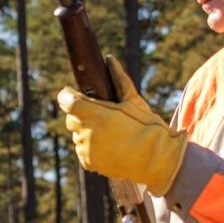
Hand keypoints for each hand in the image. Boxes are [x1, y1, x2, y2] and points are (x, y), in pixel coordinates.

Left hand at [58, 55, 186, 194]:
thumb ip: (118, 79)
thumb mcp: (134, 101)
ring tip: (110, 133)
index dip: (68, 96)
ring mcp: (86, 150)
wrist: (156, 159)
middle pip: (71, 119)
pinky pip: (83, 150)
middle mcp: (86, 133)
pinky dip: (91, 147)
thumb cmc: (147, 127)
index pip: (67, 101)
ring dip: (87, 131)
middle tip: (101, 115)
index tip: (72, 94)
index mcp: (95, 115)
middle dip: (82, 115)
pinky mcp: (88, 163)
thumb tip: (109, 59)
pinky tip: (109, 146)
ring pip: (77, 135)